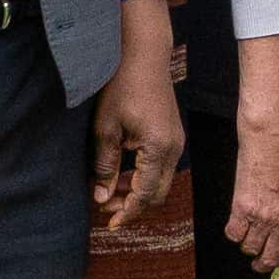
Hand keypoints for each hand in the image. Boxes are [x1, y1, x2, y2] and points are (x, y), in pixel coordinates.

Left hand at [92, 58, 183, 228]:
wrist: (143, 54)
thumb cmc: (122, 86)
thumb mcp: (105, 128)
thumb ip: (105, 166)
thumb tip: (101, 197)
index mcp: (159, 148)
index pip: (145, 194)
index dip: (127, 212)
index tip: (109, 224)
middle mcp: (174, 148)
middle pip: (158, 193)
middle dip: (133, 205)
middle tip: (105, 207)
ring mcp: (177, 141)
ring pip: (160, 181)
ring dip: (138, 190)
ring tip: (109, 191)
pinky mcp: (173, 134)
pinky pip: (161, 166)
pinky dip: (144, 176)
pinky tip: (123, 173)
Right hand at [226, 117, 278, 265]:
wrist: (268, 141)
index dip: (277, 259)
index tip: (273, 261)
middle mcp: (275, 218)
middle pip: (266, 254)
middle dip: (260, 261)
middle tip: (256, 261)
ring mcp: (258, 215)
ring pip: (248, 246)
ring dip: (245, 243)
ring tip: (246, 237)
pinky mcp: (242, 206)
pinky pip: (233, 232)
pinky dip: (233, 231)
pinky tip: (236, 223)